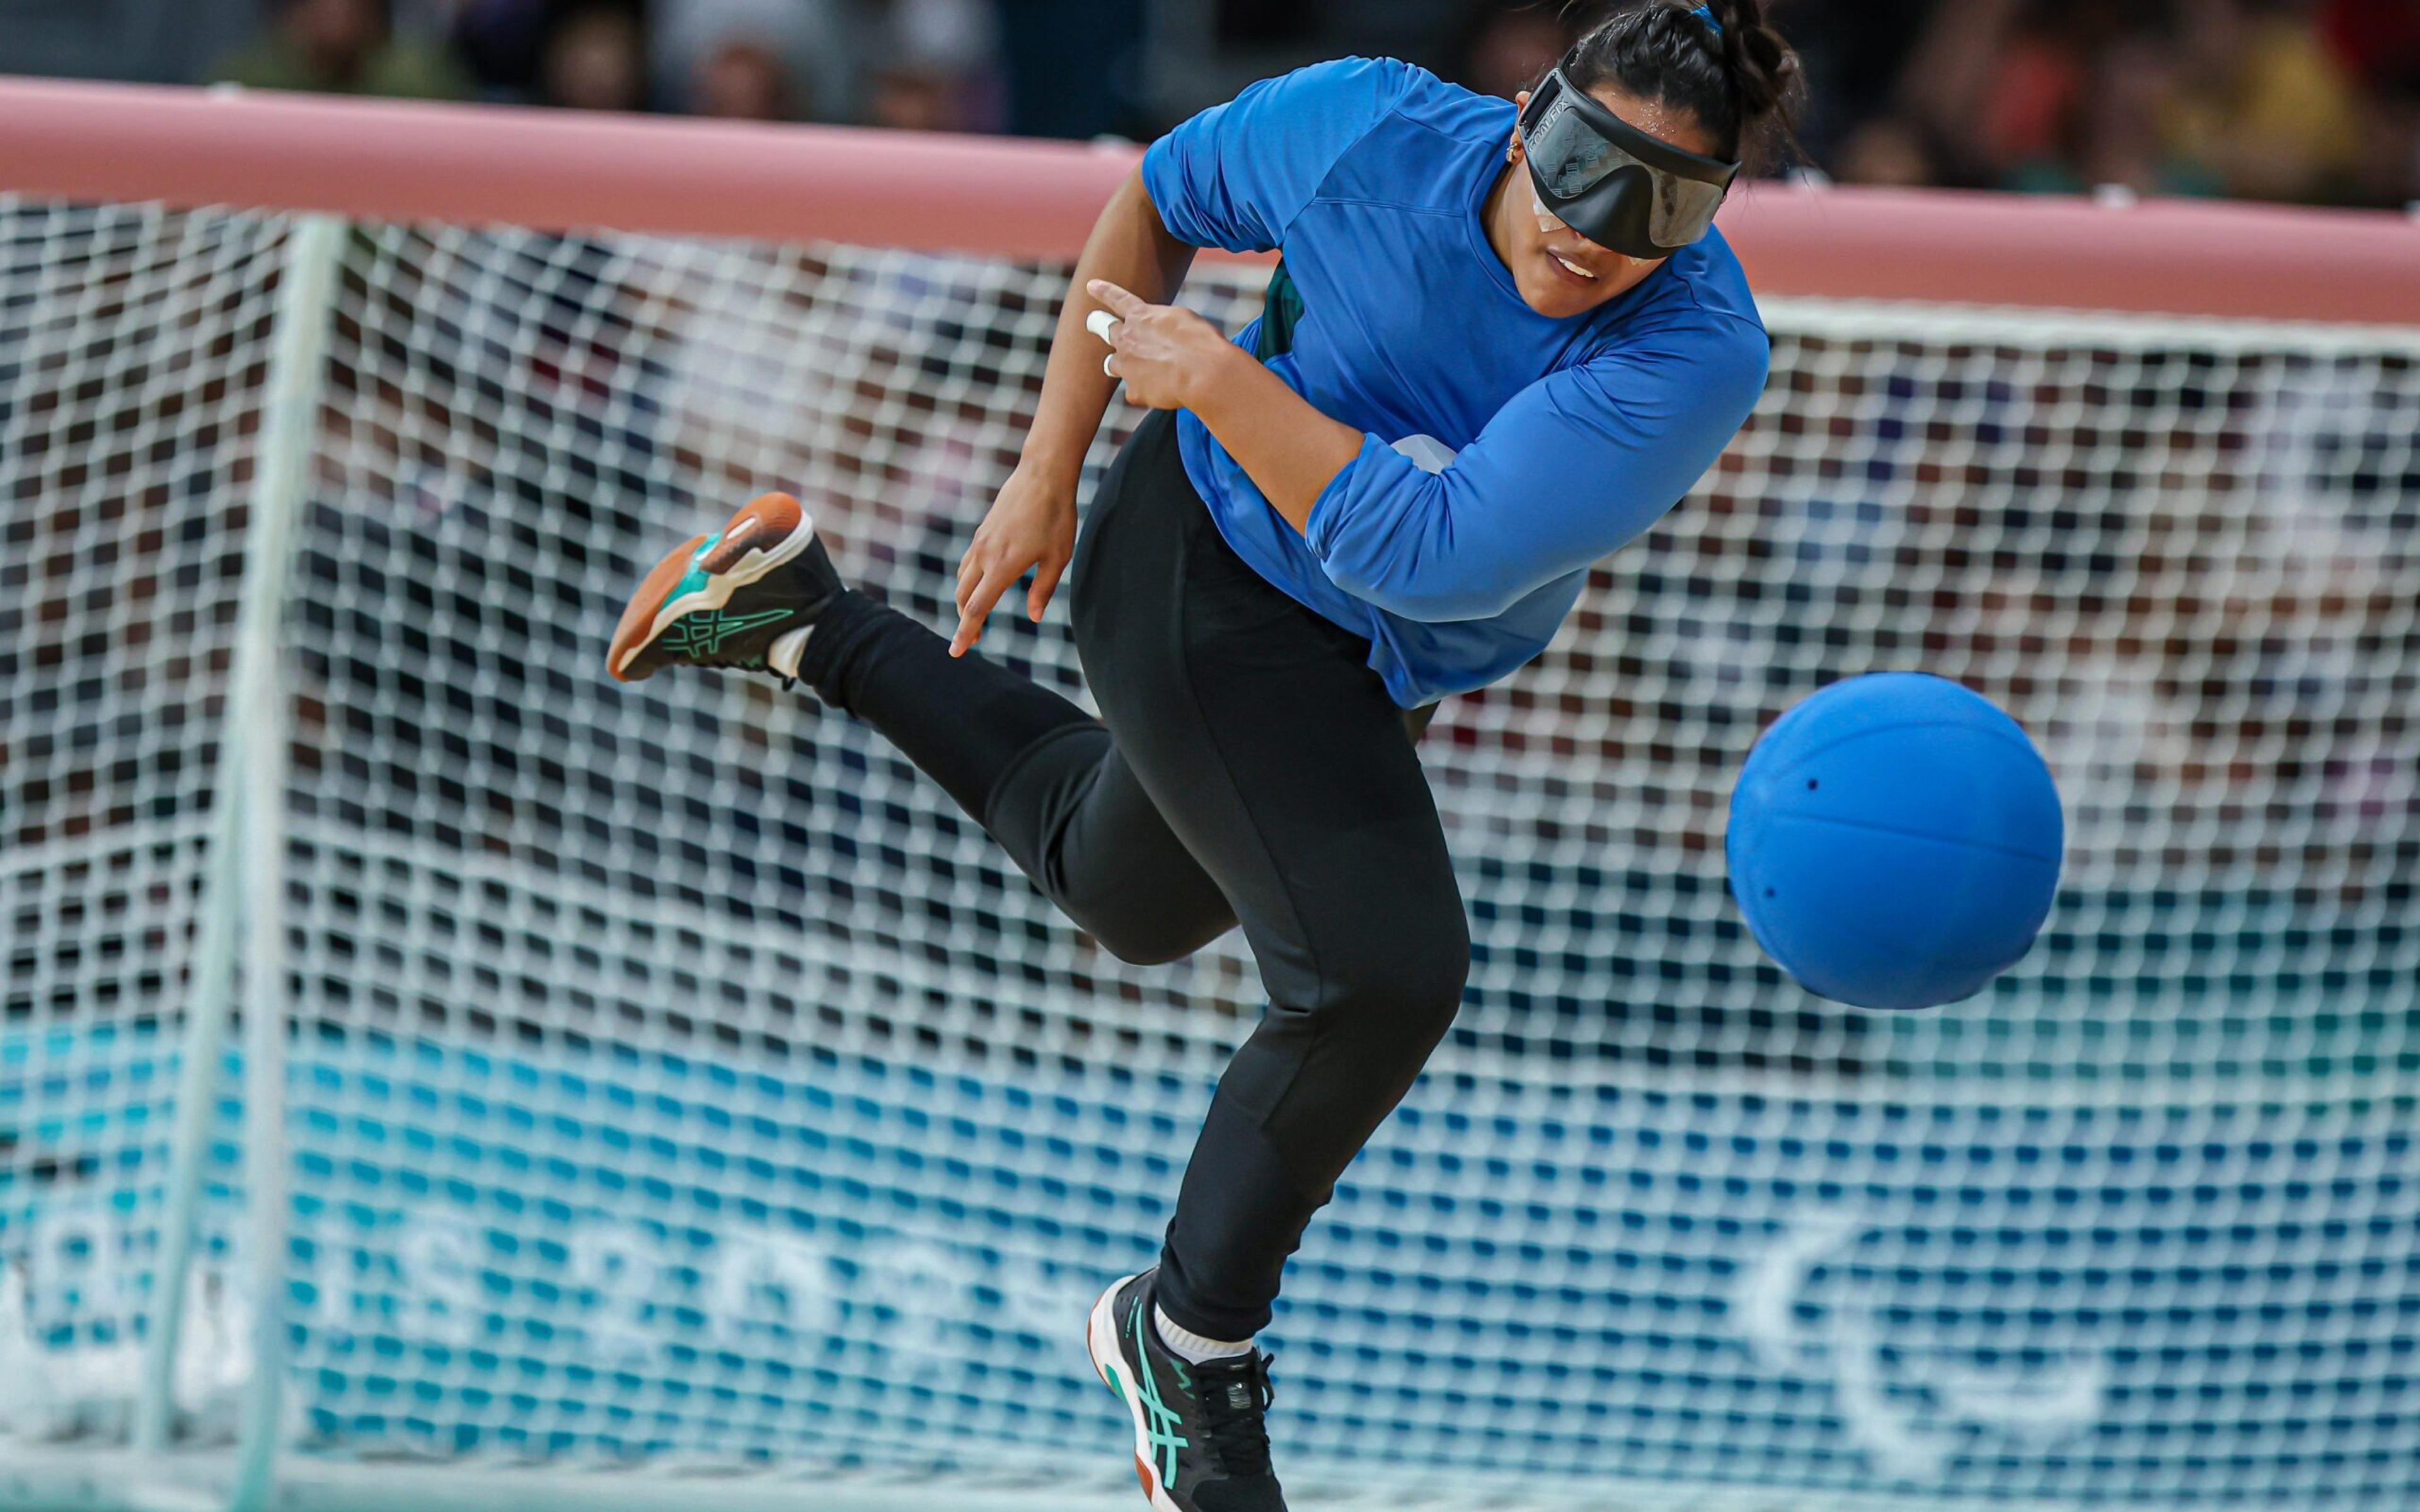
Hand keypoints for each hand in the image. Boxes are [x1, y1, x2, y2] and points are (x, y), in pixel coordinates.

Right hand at [952, 459, 1077, 656]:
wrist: (1043, 474)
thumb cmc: (1056, 516)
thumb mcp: (1058, 557)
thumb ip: (1043, 589)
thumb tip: (1033, 616)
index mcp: (1003, 566)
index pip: (977, 608)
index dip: (965, 632)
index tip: (956, 651)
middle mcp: (985, 555)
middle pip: (964, 597)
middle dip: (965, 620)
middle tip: (973, 639)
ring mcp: (981, 541)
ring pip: (962, 579)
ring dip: (965, 601)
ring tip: (975, 617)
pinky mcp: (983, 531)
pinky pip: (968, 562)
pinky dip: (968, 580)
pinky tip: (979, 585)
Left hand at [1088, 279, 1235, 411]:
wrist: (1202, 371)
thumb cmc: (1200, 341)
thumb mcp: (1183, 320)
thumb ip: (1164, 324)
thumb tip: (1160, 335)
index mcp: (1142, 316)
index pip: (1118, 299)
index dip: (1104, 292)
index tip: (1091, 286)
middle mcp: (1128, 338)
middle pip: (1106, 330)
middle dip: (1098, 325)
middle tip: (1092, 322)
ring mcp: (1127, 365)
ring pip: (1112, 364)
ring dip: (1120, 364)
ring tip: (1131, 369)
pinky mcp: (1134, 391)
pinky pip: (1135, 392)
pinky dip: (1147, 392)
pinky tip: (1163, 392)